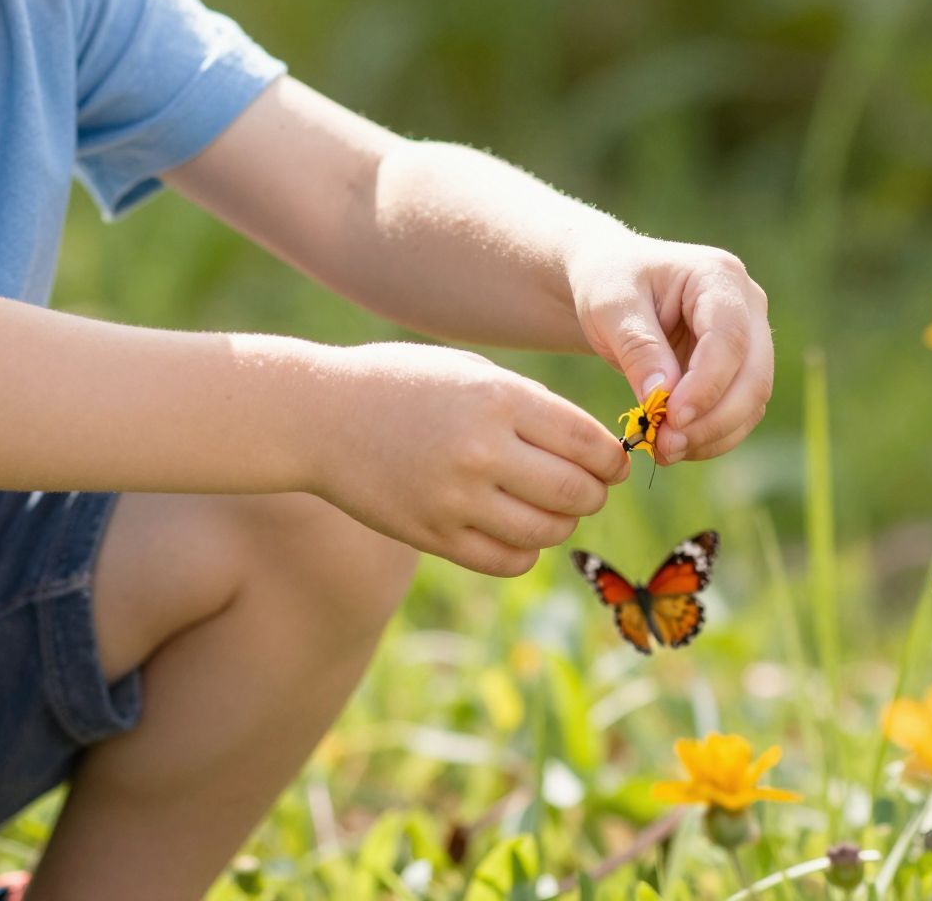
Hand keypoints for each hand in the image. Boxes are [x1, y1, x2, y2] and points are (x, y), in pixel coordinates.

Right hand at [309, 340, 628, 577]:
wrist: (319, 416)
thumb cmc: (403, 385)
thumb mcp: (470, 373)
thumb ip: (532, 407)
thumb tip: (598, 453)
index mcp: (496, 399)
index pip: (589, 442)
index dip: (612, 458)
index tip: (610, 462)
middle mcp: (480, 450)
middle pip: (576, 492)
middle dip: (594, 493)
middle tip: (585, 487)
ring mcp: (455, 499)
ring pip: (548, 532)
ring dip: (561, 523)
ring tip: (546, 505)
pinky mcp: (433, 536)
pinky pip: (509, 559)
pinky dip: (525, 549)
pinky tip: (512, 526)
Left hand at [565, 232, 774, 463]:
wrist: (611, 283)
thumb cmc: (608, 283)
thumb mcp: (610, 307)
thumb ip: (638, 348)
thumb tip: (665, 397)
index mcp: (718, 275)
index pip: (729, 338)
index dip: (707, 384)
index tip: (673, 418)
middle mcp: (747, 304)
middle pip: (754, 374)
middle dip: (714, 419)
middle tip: (666, 445)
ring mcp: (749, 337)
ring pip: (752, 400)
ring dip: (713, 434)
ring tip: (664, 451)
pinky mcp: (739, 367)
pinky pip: (738, 411)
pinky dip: (711, 435)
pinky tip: (673, 446)